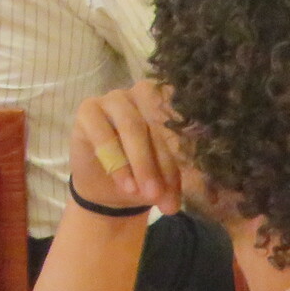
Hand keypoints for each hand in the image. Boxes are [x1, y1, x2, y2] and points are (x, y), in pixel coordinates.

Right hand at [70, 79, 190, 216]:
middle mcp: (143, 95)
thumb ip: (177, 178)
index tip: (201, 167)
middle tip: (160, 195)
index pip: (183, 119)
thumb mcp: (166, 179)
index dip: (191, 140)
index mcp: (169, 104)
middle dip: (160, 163)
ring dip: (139, 162)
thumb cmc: (143, 176)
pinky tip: (124, 183)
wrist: (108, 188)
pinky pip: (102, 133)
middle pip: (158, 124)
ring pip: (132, 126)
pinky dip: (115, 160)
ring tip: (141, 193)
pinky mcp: (88, 109)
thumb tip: (184, 195)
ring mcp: (114, 99)